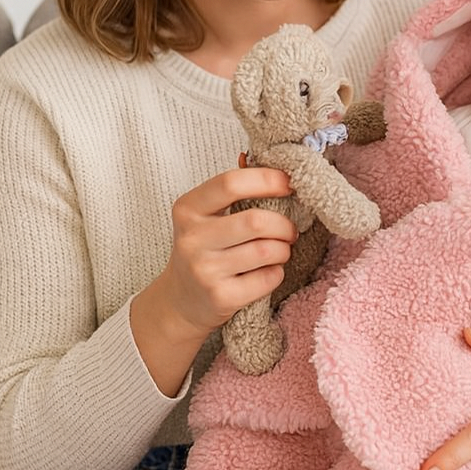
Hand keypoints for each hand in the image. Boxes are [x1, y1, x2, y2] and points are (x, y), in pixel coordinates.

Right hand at [131, 166, 296, 393]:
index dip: (268, 180)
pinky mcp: (220, 298)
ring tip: (280, 250)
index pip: (231, 183)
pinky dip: (277, 273)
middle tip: (290, 230)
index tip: (289, 184)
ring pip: (267, 251)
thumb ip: (234, 192)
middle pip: (256, 221)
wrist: (179, 301)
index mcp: (188, 208)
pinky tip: (267, 272)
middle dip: (284, 224)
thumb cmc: (204, 248)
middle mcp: (191, 238)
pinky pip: (268, 278)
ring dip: (284, 249)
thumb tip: (281, 168)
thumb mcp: (206, 216)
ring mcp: (204, 270)